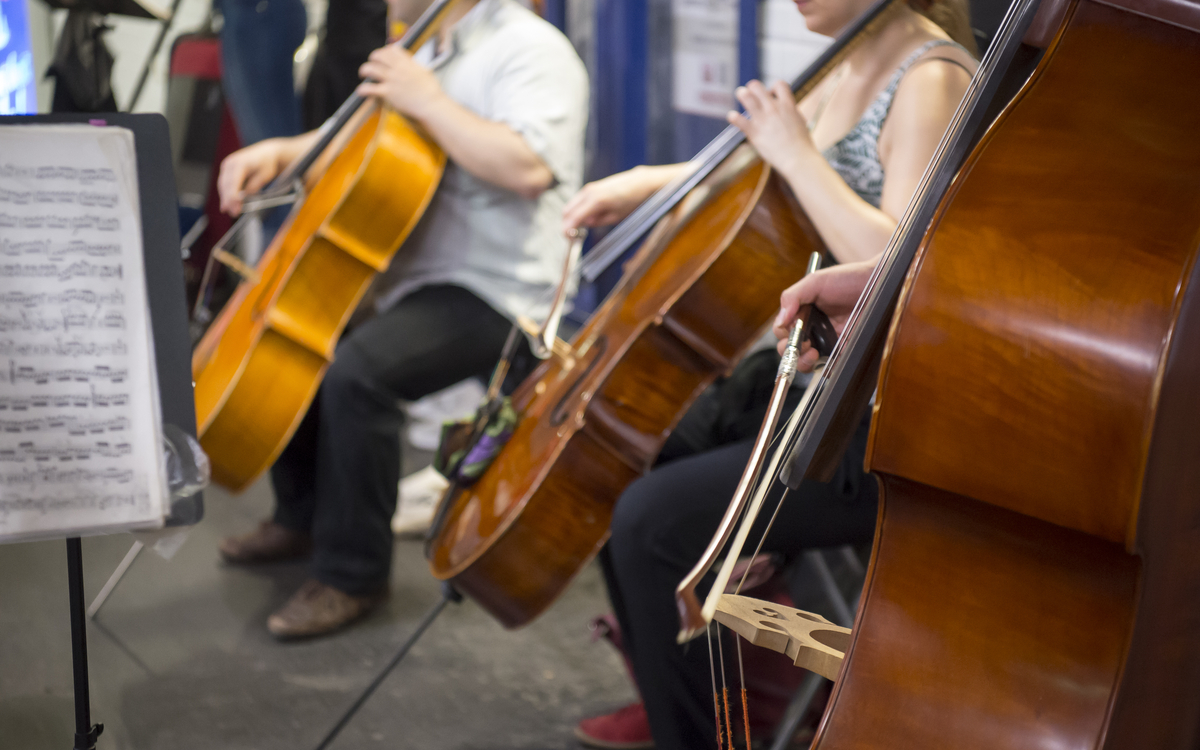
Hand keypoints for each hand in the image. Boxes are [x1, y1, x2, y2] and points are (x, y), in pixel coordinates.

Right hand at [217, 138, 291, 215]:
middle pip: (226, 184)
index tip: (235, 207)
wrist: (265, 152)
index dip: (233, 196)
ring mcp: (227, 165)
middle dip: (228, 200)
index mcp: (241, 163)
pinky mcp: (226, 169)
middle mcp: (231, 163)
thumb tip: (245, 196)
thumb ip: (255, 185)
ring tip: (230, 211)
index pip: (234, 182)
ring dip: (225, 198)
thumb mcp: (265, 175)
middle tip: (233, 213)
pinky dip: (225, 193)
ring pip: (223, 185)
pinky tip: (227, 204)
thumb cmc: (267, 163)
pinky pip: (224, 183)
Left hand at [357, 46, 446, 119]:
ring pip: (370, 69)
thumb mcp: (424, 71)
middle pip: (378, 56)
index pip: (391, 49)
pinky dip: (362, 89)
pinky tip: (361, 91)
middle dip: (373, 59)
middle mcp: (397, 68)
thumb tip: (409, 62)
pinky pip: (369, 88)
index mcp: (406, 62)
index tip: (383, 55)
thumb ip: (413, 65)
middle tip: (372, 64)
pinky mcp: (387, 92)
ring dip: (364, 70)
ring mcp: (391, 80)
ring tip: (363, 74)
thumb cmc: (431, 90)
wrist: (431, 104)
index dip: (385, 51)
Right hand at [561, 164, 685, 236]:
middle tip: (573, 236)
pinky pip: (579, 200)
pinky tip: (587, 218)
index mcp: (596, 201)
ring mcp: (590, 188)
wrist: (643, 182)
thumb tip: (585, 224)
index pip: (573, 217)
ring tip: (580, 229)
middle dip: (567, 224)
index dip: (567, 230)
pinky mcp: (593, 186)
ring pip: (571, 204)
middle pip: (567, 210)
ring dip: (572, 217)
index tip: (568, 239)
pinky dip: (578, 210)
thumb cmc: (634, 200)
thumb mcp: (618, 216)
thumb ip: (599, 220)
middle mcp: (589, 192)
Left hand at [727, 80, 818, 176]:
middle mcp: (773, 108)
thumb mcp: (799, 121)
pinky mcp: (753, 131)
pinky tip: (732, 116)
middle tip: (751, 94)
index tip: (772, 95)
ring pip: (746, 96)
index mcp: (787, 105)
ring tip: (741, 94)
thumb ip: (789, 112)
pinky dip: (733, 116)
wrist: (797, 159)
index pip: (779, 84)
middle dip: (753, 88)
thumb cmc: (801, 144)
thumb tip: (785, 107)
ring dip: (742, 94)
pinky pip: (737, 119)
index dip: (773, 87)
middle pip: (757, 86)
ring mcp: (762, 119)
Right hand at [773, 257, 876, 368]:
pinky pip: (829, 366)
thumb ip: (793, 296)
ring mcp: (827, 341)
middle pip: (790, 349)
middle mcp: (812, 328)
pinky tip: (826, 361)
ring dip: (802, 362)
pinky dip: (824, 369)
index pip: (783, 331)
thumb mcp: (816, 282)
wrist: (880, 282)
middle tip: (805, 345)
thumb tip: (779, 321)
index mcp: (803, 313)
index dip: (784, 335)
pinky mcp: (843, 350)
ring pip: (805, 362)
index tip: (794, 332)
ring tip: (813, 353)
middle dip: (791, 351)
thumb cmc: (848, 278)